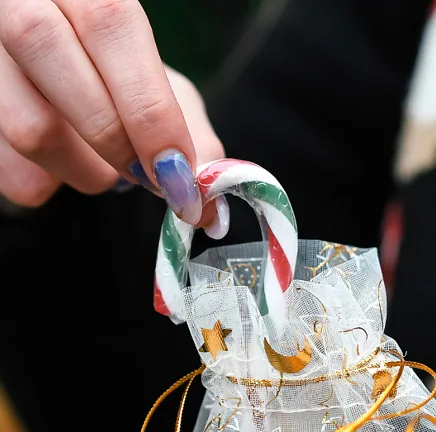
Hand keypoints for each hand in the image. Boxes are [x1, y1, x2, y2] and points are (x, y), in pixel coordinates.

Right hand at [0, 0, 223, 229]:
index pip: (110, 26)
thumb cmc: (123, 79)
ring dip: (87, 171)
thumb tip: (210, 202)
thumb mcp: (167, 89)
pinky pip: (13, 173)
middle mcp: (22, 1)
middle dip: (117, 141)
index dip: (149, 110)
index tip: (180, 173)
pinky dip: (55, 185)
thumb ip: (193, 135)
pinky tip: (70, 164)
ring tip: (108, 166)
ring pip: (29, 126)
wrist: (68, 68)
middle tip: (154, 179)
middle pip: (50, 54)